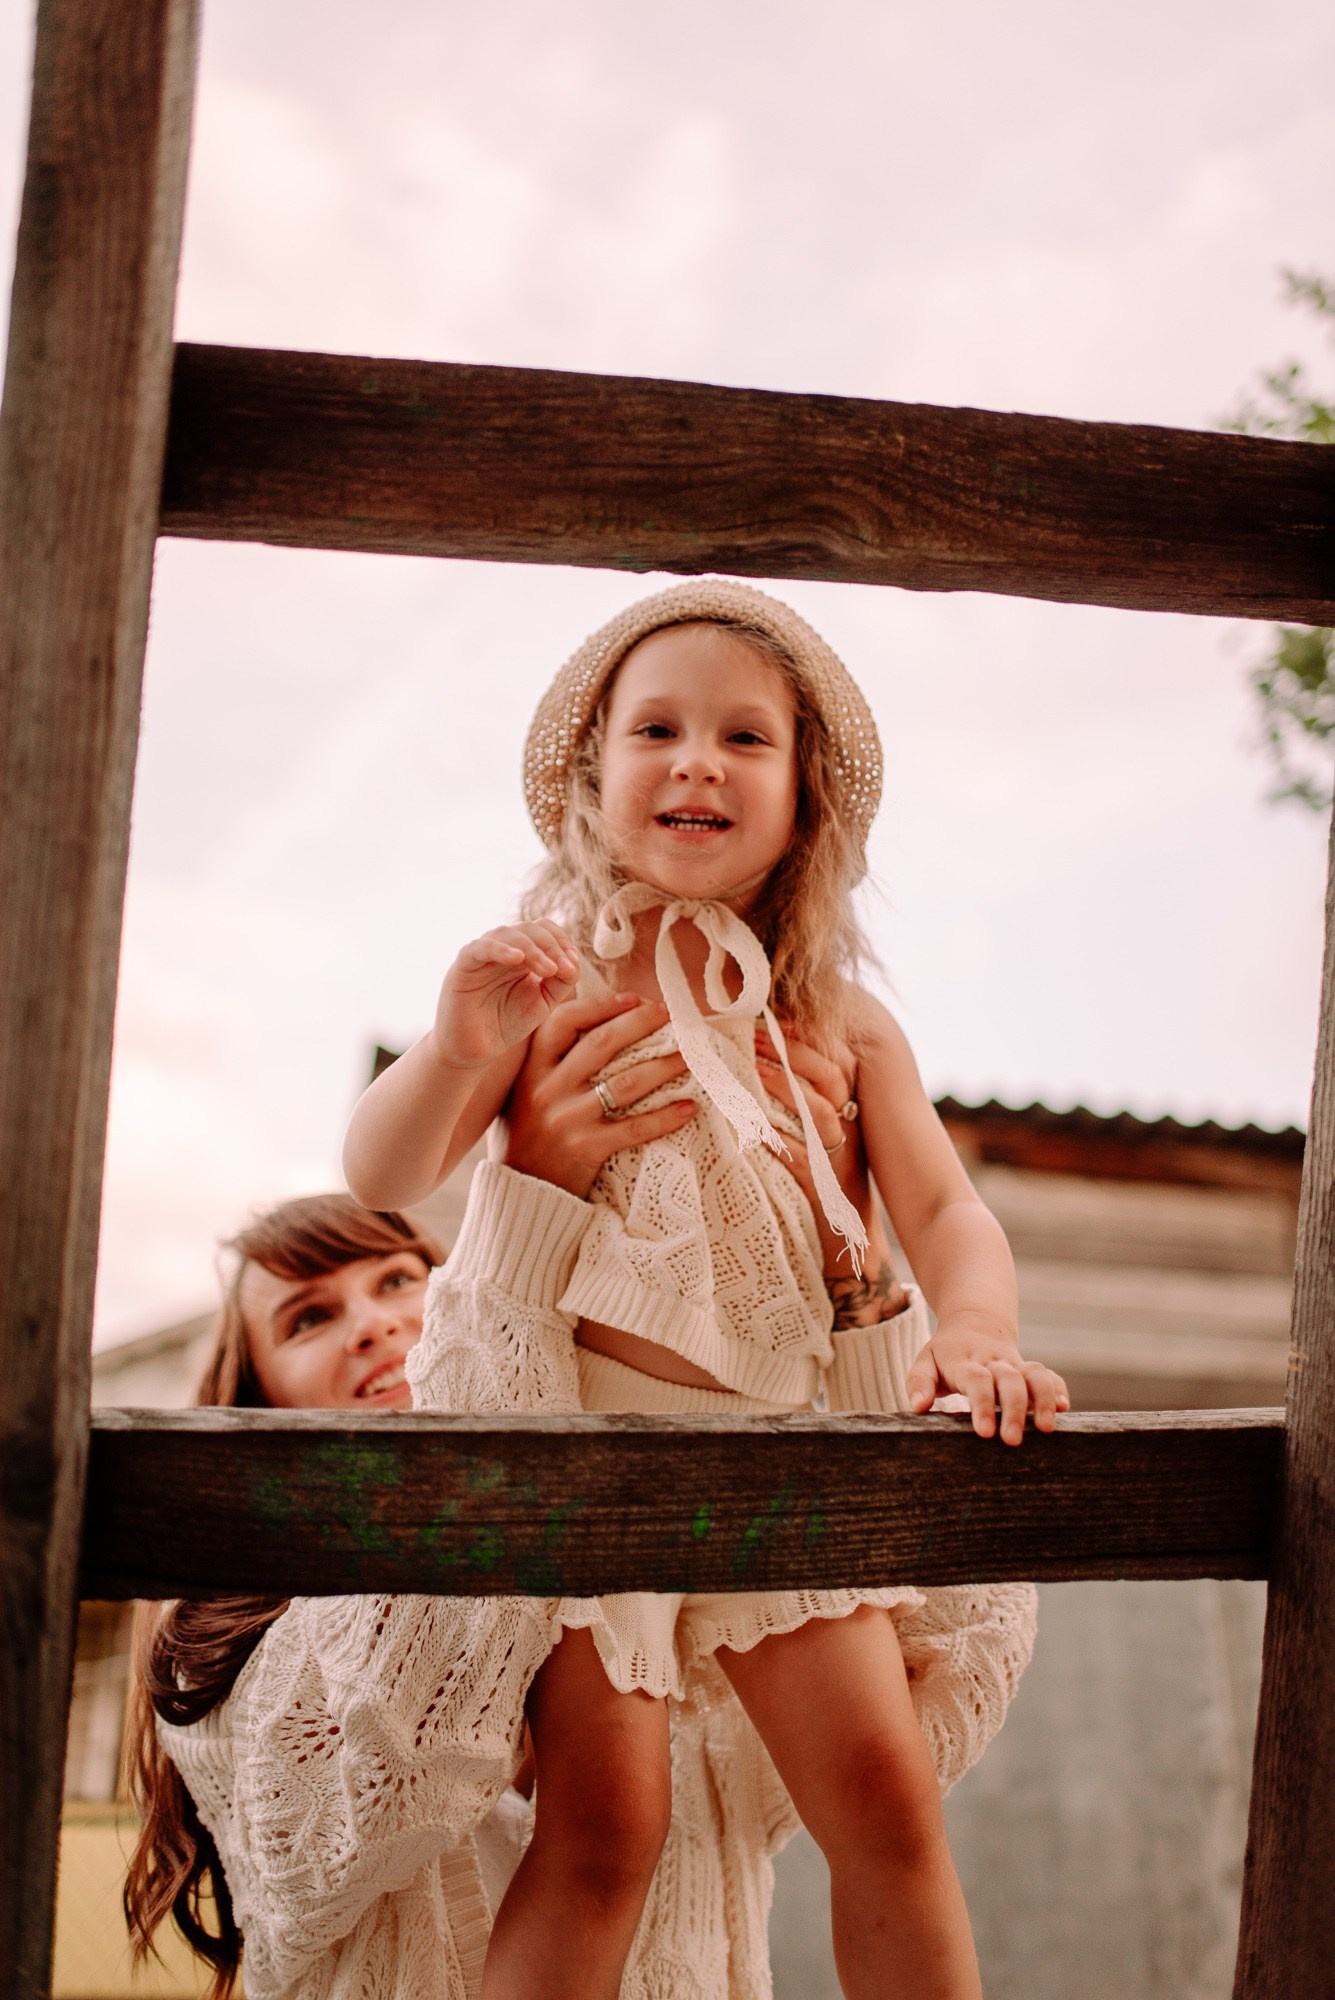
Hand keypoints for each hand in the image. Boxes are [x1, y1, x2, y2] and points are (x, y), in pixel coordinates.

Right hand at [431, 922, 580, 1069]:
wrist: (475, 1050)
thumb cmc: (506, 1024)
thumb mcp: (543, 1002)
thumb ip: (561, 982)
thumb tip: (574, 960)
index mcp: (522, 954)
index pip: (544, 930)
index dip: (561, 941)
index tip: (572, 965)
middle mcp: (501, 949)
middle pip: (529, 929)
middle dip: (551, 946)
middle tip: (563, 969)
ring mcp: (482, 955)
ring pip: (507, 933)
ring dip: (533, 948)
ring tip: (549, 969)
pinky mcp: (463, 966)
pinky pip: (480, 948)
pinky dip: (500, 949)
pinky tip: (517, 959)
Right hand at [503, 990, 697, 1196]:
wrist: (521, 1194)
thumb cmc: (527, 1137)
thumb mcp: (523, 1093)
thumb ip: (549, 1063)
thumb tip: (597, 1027)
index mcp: (530, 1071)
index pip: (562, 1022)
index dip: (600, 1005)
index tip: (634, 997)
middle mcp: (547, 1090)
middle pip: (600, 1044)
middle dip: (639, 1023)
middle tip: (669, 1015)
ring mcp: (567, 1120)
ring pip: (625, 1083)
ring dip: (662, 1066)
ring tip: (689, 1057)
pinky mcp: (586, 1149)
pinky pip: (634, 1128)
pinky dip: (665, 1117)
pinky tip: (688, 1107)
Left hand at [754, 1024, 909, 1318]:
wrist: (847, 1237)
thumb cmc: (823, 1177)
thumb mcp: (817, 1132)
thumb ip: (800, 1097)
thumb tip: (759, 1058)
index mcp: (848, 1107)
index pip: (833, 1059)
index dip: (806, 1037)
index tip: (774, 1018)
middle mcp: (849, 1126)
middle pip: (829, 1077)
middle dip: (791, 1053)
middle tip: (751, 1035)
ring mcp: (840, 1155)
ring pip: (820, 1113)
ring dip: (784, 1088)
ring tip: (750, 1071)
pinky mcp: (825, 1186)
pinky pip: (803, 1160)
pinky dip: (780, 1144)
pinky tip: (753, 1132)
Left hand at [905, 1317, 1069, 1445]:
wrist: (975, 1322)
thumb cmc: (946, 1353)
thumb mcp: (925, 1361)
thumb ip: (919, 1382)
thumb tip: (918, 1406)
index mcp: (965, 1361)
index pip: (977, 1380)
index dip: (982, 1405)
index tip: (985, 1432)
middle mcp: (994, 1362)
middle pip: (1010, 1380)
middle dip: (1014, 1410)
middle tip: (1013, 1441)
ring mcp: (1015, 1364)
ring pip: (1035, 1375)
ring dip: (1044, 1400)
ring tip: (1047, 1429)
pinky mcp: (1030, 1369)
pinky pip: (1049, 1375)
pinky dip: (1058, 1389)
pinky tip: (1064, 1408)